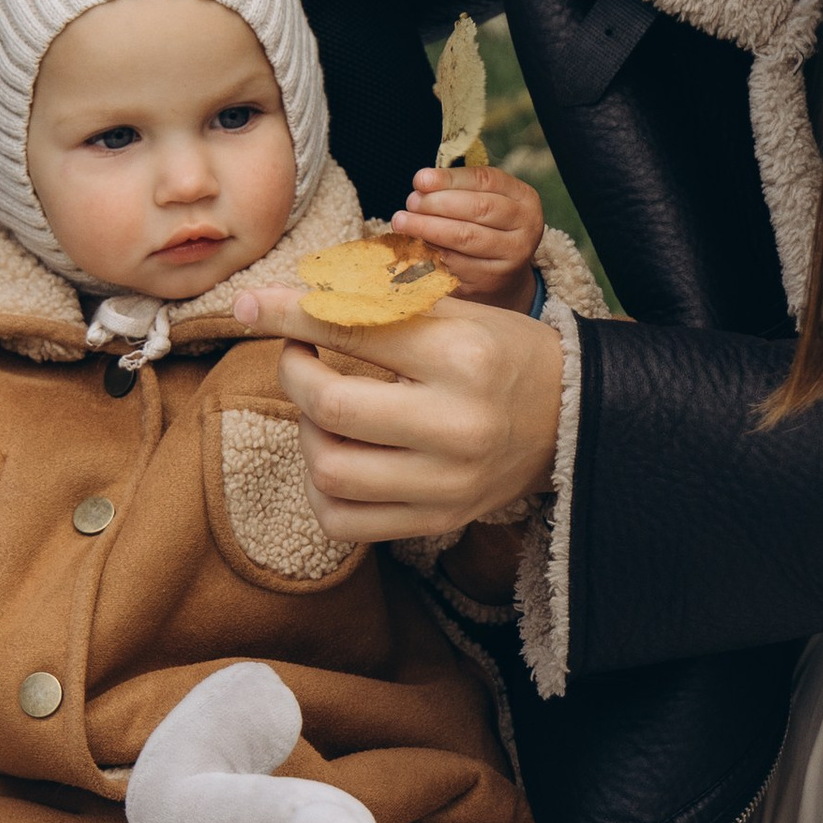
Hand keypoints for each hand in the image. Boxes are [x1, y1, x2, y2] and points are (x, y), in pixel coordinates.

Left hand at [230, 288, 565, 544]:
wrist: (574, 420)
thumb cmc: (505, 354)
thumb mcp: (456, 312)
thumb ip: (375, 304)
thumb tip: (283, 299)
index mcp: (460, 356)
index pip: (351, 329)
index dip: (287, 313)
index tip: (249, 305)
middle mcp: (454, 425)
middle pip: (330, 406)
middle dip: (293, 373)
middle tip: (298, 354)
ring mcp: (446, 483)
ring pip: (329, 469)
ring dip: (305, 431)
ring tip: (322, 407)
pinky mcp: (437, 521)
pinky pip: (344, 522)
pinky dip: (322, 488)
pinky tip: (335, 454)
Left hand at [393, 162, 545, 308]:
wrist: (504, 275)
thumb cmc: (487, 226)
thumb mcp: (485, 201)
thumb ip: (459, 189)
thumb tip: (421, 186)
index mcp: (524, 198)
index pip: (486, 180)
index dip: (450, 178)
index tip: (420, 179)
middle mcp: (525, 226)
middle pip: (477, 208)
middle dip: (437, 203)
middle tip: (410, 202)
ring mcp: (512, 256)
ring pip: (465, 237)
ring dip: (428, 227)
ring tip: (403, 221)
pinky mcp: (492, 279)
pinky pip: (457, 263)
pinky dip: (432, 252)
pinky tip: (414, 245)